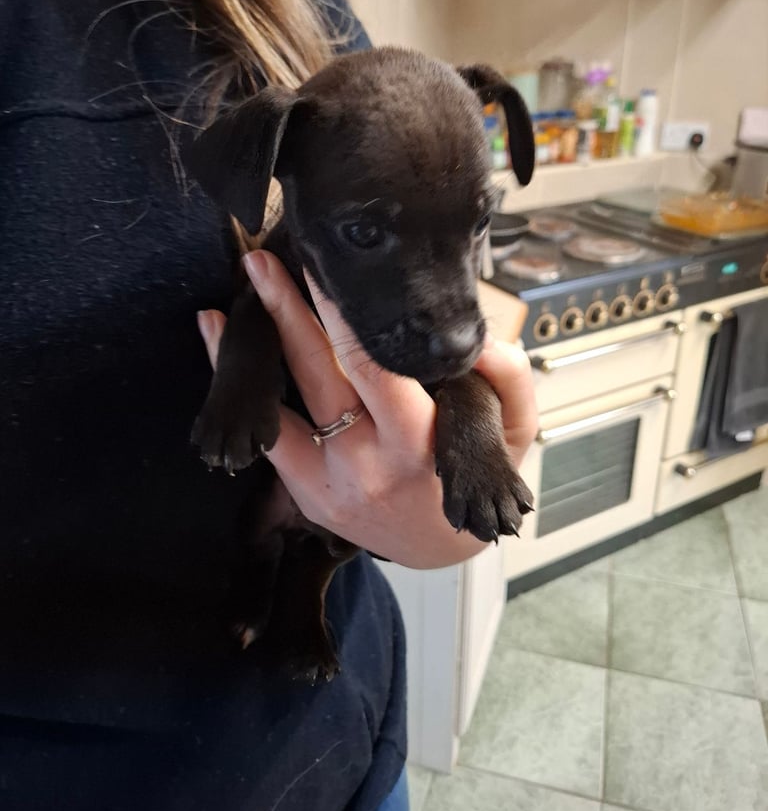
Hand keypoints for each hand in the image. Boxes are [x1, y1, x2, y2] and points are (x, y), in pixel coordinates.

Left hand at [197, 251, 537, 568]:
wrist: (441, 548)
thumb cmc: (474, 475)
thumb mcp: (510, 431)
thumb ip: (507, 379)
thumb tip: (480, 337)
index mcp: (420, 443)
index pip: (377, 370)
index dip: (345, 319)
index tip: (327, 268)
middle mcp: (368, 463)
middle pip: (319, 377)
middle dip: (289, 313)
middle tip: (263, 263)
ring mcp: (329, 483)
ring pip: (281, 411)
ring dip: (251, 355)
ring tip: (225, 306)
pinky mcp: (307, 494)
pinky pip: (270, 440)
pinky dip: (244, 398)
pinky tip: (221, 350)